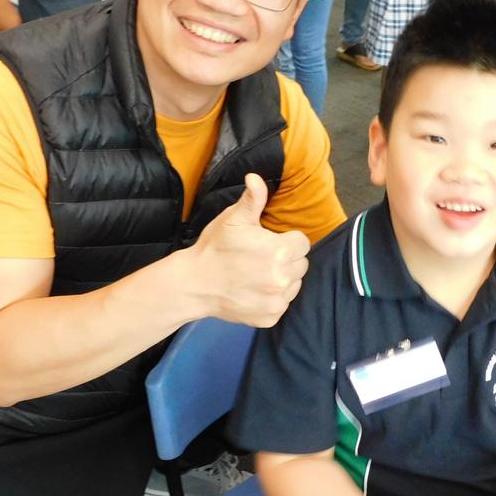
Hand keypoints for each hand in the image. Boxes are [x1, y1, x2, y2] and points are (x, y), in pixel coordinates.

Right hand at [188, 173, 310, 327]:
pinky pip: (282, 304)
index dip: (286, 240)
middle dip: (286, 259)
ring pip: (294, 284)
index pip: (302, 243)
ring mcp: (277, 301)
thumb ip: (252, 199)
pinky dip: (272, 298)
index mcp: (279, 251)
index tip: (268, 242)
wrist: (194, 284)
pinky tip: (254, 289)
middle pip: (301, 264)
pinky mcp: (270, 317)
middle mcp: (282, 279)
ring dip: (282, 278)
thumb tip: (256, 177)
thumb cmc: (215, 248)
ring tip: (257, 273)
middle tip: (261, 257)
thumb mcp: (233, 219)